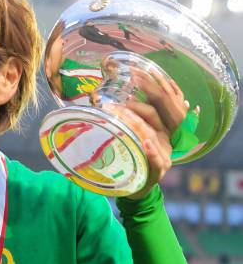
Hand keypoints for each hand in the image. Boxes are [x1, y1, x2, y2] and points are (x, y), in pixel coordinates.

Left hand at [106, 68, 188, 199]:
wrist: (135, 189)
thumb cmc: (129, 158)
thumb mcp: (124, 137)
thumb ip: (118, 121)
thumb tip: (98, 102)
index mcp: (159, 126)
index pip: (158, 101)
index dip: (148, 86)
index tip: (131, 74)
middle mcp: (165, 137)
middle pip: (154, 115)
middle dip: (135, 105)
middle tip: (113, 102)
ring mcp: (164, 153)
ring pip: (152, 135)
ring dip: (136, 123)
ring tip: (121, 114)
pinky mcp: (160, 170)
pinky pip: (158, 160)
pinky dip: (151, 151)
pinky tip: (144, 143)